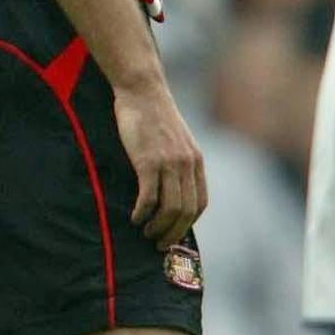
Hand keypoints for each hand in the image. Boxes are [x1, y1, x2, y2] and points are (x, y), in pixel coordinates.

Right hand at [113, 80, 206, 248]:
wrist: (142, 90)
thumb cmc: (153, 112)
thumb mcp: (176, 138)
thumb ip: (179, 160)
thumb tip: (171, 184)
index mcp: (196, 161)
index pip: (199, 203)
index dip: (188, 222)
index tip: (174, 231)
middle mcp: (187, 165)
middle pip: (185, 211)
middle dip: (173, 232)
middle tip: (159, 244)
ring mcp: (169, 163)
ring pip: (169, 208)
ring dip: (158, 226)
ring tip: (146, 233)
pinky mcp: (148, 161)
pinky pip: (149, 196)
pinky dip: (143, 212)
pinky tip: (135, 217)